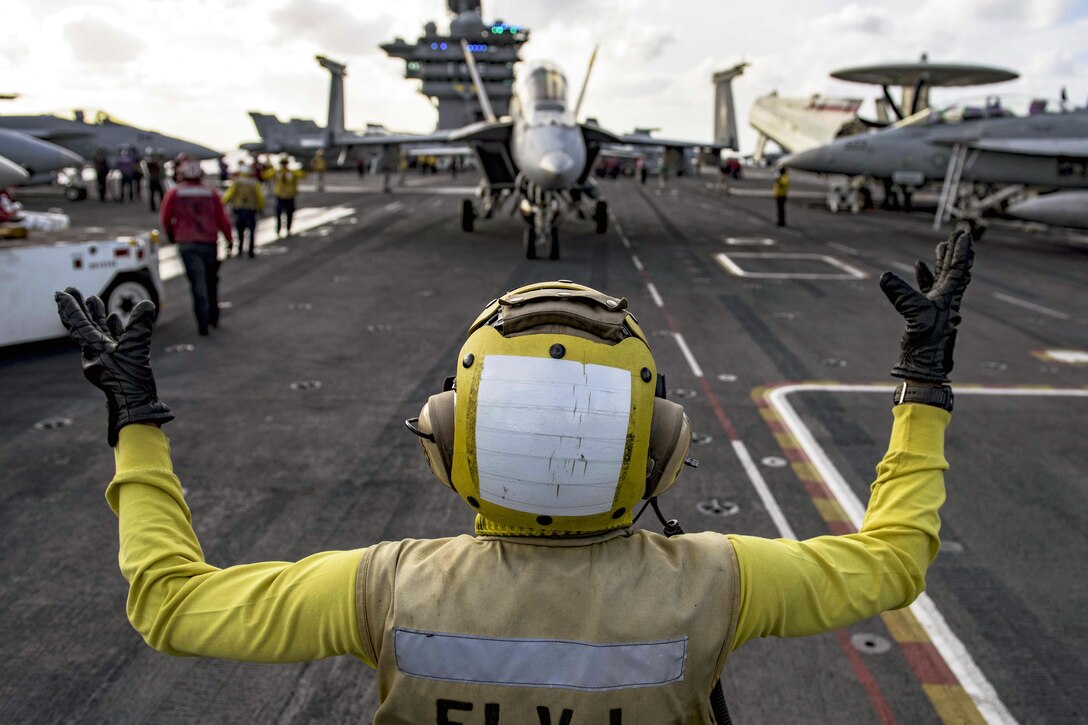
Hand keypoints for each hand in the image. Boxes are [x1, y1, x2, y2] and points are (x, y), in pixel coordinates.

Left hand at [55, 287, 173, 445]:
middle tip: (72, 290)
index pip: (78, 324)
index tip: (62, 293)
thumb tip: (147, 305)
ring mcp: (106, 359)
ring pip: (98, 333)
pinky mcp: (118, 363)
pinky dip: (112, 329)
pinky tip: (116, 320)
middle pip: (84, 326)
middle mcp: (95, 353)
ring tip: (95, 300)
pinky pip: (111, 341)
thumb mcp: (136, 351)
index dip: (70, 307)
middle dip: (80, 308)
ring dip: (96, 316)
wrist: (135, 408)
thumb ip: (140, 327)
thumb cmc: (131, 383)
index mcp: (93, 350)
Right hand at [879, 230, 973, 383]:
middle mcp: (946, 299)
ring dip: (941, 262)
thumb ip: (901, 295)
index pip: (958, 268)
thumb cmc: (925, 343)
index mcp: (949, 297)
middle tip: (959, 235)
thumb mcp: (914, 315)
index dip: (961, 251)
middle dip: (955, 252)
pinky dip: (923, 277)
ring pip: (942, 278)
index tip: (965, 234)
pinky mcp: (925, 314)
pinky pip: (926, 289)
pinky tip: (918, 267)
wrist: (924, 366)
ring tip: (942, 246)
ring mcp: (937, 306)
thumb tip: (885, 276)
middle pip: (954, 270)